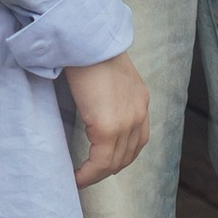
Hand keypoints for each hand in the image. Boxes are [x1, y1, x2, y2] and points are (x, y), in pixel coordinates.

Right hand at [63, 52, 149, 186]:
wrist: (86, 39)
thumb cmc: (89, 51)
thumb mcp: (108, 75)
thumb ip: (109, 94)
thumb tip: (94, 106)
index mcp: (140, 101)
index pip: (137, 140)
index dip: (120, 156)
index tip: (103, 163)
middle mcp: (139, 114)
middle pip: (127, 155)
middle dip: (107, 169)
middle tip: (88, 175)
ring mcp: (126, 123)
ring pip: (114, 162)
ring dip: (97, 175)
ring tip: (81, 178)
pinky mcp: (107, 127)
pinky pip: (100, 162)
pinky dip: (88, 174)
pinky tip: (77, 177)